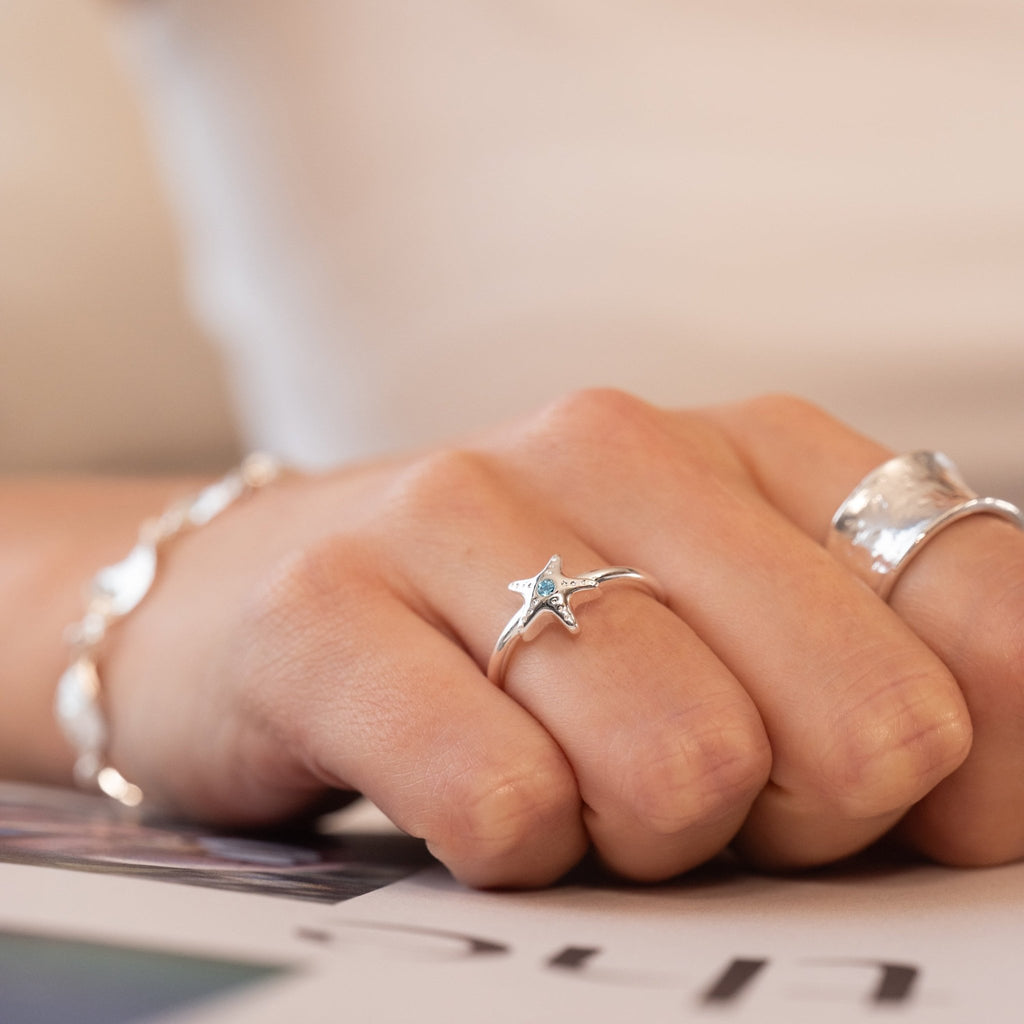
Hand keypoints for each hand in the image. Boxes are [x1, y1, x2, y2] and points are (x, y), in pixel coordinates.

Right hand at [101, 392, 1022, 886]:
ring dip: (638, 836)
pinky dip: (508, 844)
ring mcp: (459, 508)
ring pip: (681, 766)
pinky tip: (463, 791)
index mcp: (749, 447)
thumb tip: (1000, 794)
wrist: (260, 592)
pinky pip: (499, 800)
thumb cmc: (516, 632)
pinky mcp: (327, 605)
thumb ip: (873, 672)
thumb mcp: (721, 624)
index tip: (884, 812)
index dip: (982, 763)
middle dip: (796, 816)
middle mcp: (614, 446)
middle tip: (688, 794)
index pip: (982, 606)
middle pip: (862, 721)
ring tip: (562, 781)